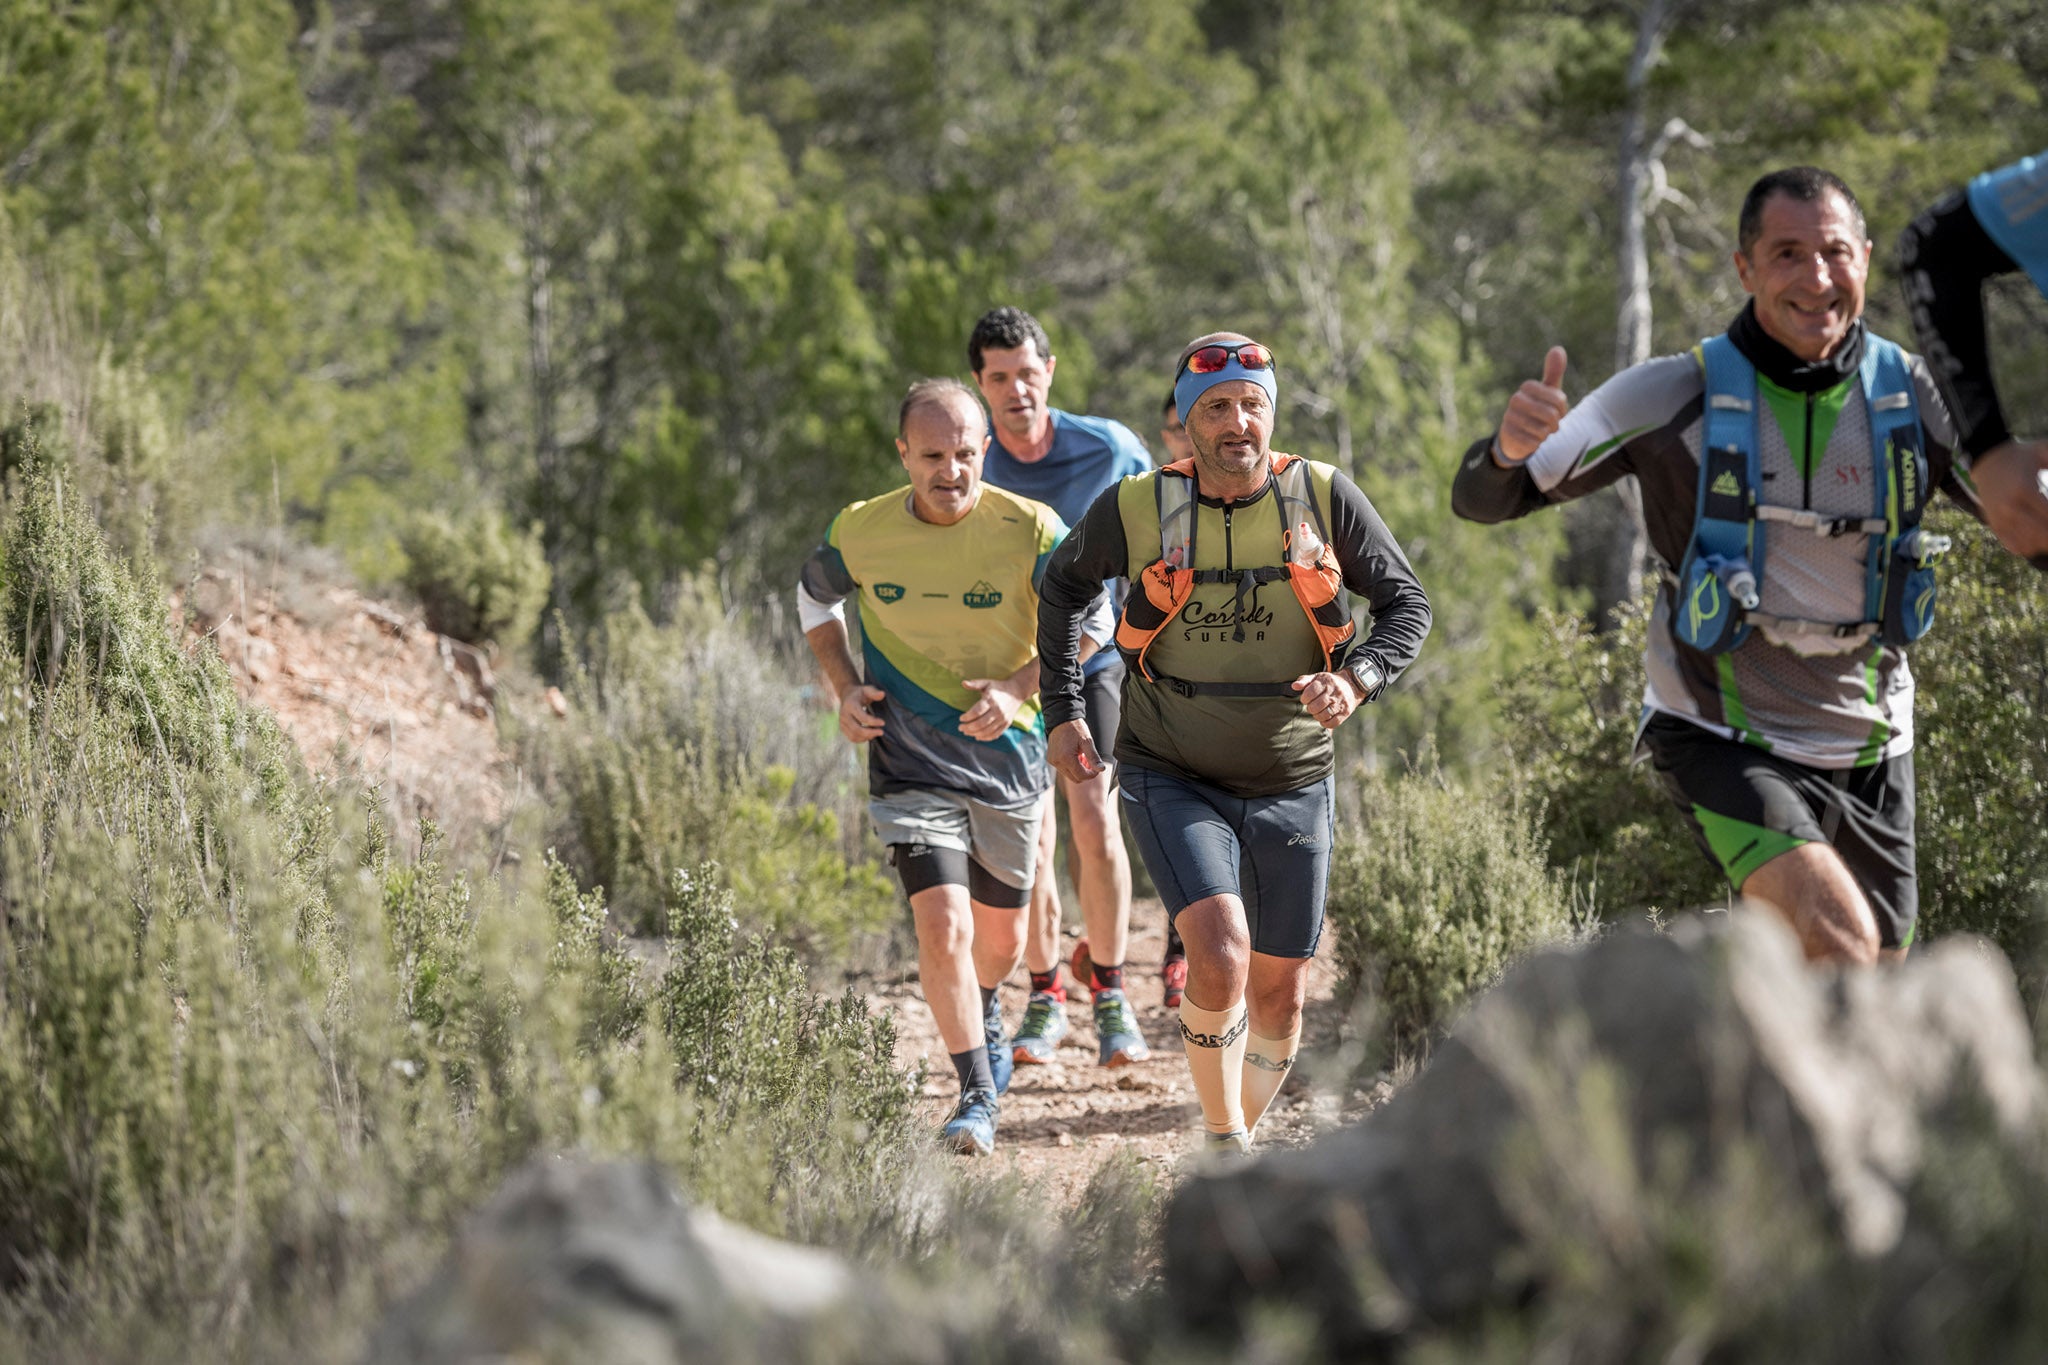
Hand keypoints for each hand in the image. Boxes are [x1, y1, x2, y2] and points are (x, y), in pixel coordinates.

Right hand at [837, 684, 885, 743]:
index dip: (873, 722)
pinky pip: (852, 738)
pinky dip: (862, 739)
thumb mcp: (867, 689)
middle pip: (857, 729)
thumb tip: (882, 694)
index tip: (883, 723)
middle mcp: (844, 715)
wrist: (847, 695)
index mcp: (850, 705)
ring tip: (876, 733)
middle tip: (881, 732)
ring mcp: (842, 723)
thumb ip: (874, 692)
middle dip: (870, 733)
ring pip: (854, 736)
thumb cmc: (860, 693)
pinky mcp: (843, 728)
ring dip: (867, 737)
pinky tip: (870, 735)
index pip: (862, 717)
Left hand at [958, 677, 1025, 740]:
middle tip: (960, 728)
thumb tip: (963, 683)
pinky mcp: (1006, 724)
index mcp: (991, 700)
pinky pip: (995, 734)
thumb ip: (975, 684)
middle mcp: (997, 710)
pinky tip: (977, 737)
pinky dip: (985, 738)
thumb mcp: (986, 683)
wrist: (1016, 692)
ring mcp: (1003, 718)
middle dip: (968, 728)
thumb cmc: (998, 687)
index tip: (961, 718)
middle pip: (980, 724)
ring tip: (966, 732)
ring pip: (987, 731)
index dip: (967, 717)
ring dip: (974, 734)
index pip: (976, 712)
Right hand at [1047, 719, 1107, 782]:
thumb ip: (1094, 757)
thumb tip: (1101, 769)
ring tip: (1083, 757)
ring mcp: (1052, 761)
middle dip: (1085, 773)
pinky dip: (1071, 766)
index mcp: (1066, 758)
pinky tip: (1075, 756)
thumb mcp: (1087, 741)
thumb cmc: (1075, 728)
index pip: (1081, 776)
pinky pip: (1063, 769)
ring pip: (1069, 775)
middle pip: (1075, 778)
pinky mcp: (1051, 759)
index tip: (1097, 768)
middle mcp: (1057, 762)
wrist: (1061, 718)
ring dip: (1078, 770)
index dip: (1091, 774)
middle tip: (1091, 762)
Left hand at [1291, 670, 1365, 730]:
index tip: (1305, 699)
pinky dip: (1325, 723)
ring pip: (1324, 715)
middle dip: (1310, 708)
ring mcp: (1341, 703)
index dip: (1305, 698)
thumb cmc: (1329, 683)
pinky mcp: (1346, 712)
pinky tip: (1323, 719)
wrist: (1352, 685)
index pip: (1311, 692)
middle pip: (1317, 705)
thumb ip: (1304, 681)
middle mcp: (1335, 692)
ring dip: (1317, 716)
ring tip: (1317, 712)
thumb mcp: (1317, 677)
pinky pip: (1333, 723)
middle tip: (1311, 707)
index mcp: (1326, 682)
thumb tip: (1294, 686)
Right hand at [1496, 346, 1568, 463]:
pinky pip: (1533, 442)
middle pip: (1551, 414)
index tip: (1557, 409)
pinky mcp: (1508, 435)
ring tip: (1539, 431)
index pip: (1558, 399)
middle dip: (1555, 423)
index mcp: (1527, 387)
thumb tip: (1557, 348)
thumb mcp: (1548, 391)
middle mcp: (1515, 400)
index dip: (1562, 408)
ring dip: (1545, 434)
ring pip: (1542, 430)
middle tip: (1550, 423)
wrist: (1514, 435)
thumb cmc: (1536, 409)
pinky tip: (1530, 439)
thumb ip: (1554, 371)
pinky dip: (1536, 443)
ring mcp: (1509, 417)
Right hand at [1970, 438, 2047, 561]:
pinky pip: (2012, 545)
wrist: (1987, 460)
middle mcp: (2009, 507)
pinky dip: (2027, 547)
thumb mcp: (2042, 451)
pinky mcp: (1994, 523)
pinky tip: (2035, 541)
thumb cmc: (2020, 455)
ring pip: (2027, 543)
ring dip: (2042, 542)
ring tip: (2046, 534)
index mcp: (2024, 490)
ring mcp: (2000, 517)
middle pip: (2040, 534)